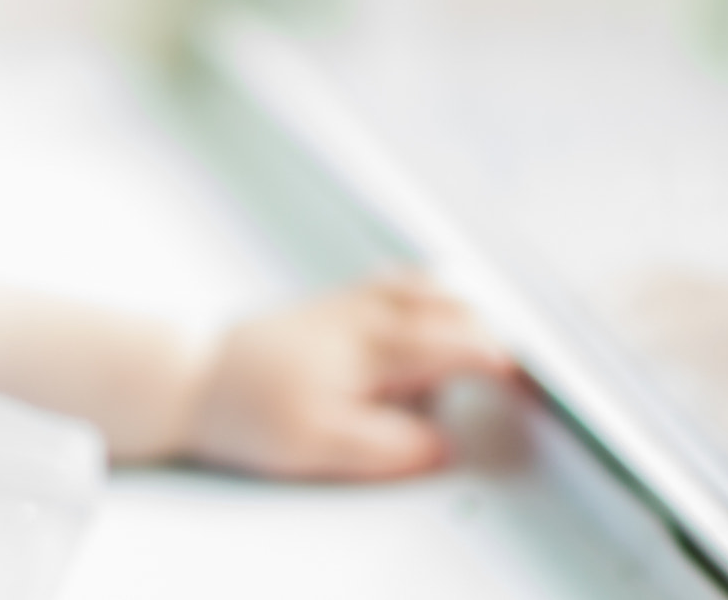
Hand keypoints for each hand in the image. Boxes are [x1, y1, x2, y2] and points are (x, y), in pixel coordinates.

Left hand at [182, 274, 514, 479]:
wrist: (193, 376)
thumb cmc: (252, 409)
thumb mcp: (322, 446)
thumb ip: (391, 445)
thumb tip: (447, 443)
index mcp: (370, 345)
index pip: (455, 343)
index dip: (501, 362)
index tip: (534, 383)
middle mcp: (365, 312)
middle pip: (450, 306)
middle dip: (495, 331)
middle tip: (530, 367)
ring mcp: (350, 301)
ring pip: (426, 284)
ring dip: (466, 305)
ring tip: (496, 334)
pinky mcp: (336, 303)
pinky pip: (398, 282)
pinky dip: (431, 290)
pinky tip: (444, 300)